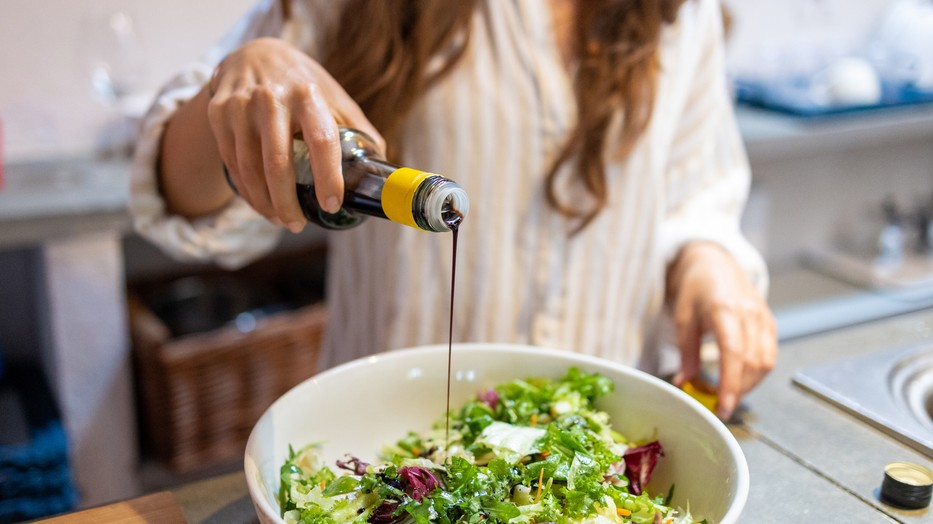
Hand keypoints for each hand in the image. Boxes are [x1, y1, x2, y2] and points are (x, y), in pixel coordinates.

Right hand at [207, 37, 384, 231]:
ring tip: (281, 220)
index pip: (321, 141)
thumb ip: (357, 129)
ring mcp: (240, 107)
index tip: (331, 205)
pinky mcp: (219, 115)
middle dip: (287, 203)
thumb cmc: (302, 84)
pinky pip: (232, 164)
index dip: (328, 177)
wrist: (252, 53)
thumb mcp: (333, 96)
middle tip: (298, 226)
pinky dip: (247, 191)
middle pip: (277, 163)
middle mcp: (271, 99)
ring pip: (250, 168)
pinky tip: (261, 204)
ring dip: (265, 203)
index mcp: (307, 95)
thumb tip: (381, 169)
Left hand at [666, 242, 776, 420]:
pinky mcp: (769, 321)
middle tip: (720, 406)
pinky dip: (758, 372)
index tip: (724, 407)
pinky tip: (741, 379)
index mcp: (724, 309)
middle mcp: (749, 313)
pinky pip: (770, 354)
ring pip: (766, 362)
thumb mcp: (682, 317)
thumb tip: (683, 382)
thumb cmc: (695, 287)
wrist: (715, 261)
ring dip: (749, 384)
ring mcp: (763, 317)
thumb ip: (686, 351)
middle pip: (752, 363)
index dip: (731, 384)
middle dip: (739, 390)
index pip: (733, 353)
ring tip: (729, 394)